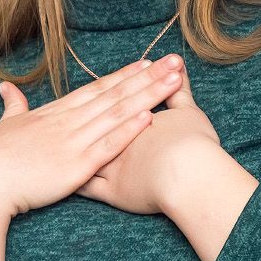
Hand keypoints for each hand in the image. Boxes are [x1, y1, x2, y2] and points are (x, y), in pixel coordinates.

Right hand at [0, 58, 183, 219]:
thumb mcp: (4, 125)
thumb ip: (13, 105)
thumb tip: (6, 87)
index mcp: (55, 112)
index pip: (97, 88)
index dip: (125, 75)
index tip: (148, 62)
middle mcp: (69, 121)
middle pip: (116, 94)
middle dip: (149, 77)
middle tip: (177, 61)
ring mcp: (74, 141)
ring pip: (118, 113)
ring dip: (149, 95)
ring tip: (175, 81)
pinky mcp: (76, 165)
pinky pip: (108, 145)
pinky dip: (129, 130)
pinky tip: (150, 117)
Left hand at [78, 57, 230, 215]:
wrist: (190, 175)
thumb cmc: (194, 145)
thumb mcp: (189, 113)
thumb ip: (180, 92)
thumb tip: (178, 69)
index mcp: (128, 119)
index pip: (111, 102)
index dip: (103, 97)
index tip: (94, 95)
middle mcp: (113, 139)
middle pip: (92, 125)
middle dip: (79, 120)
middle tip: (73, 115)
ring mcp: (109, 166)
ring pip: (83, 154)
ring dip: (74, 147)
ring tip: (68, 141)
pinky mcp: (110, 191)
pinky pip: (86, 187)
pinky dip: (77, 182)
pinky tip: (67, 178)